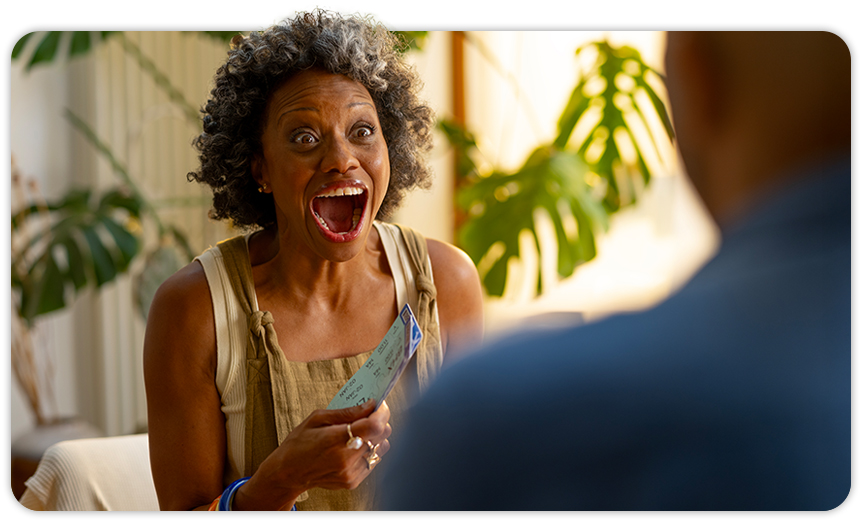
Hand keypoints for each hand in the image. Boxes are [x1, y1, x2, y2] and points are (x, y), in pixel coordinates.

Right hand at [233, 399, 391, 509]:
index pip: (375, 425)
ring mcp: (350, 473)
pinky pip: (373, 461)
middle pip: (382, 435)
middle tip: (368, 415)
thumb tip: (369, 405)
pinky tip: (353, 447)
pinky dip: (368, 451)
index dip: (381, 412)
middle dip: (379, 422)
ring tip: (359, 433)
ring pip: (382, 448)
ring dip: (375, 437)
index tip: (378, 405)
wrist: (288, 473)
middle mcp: (346, 459)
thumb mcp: (317, 418)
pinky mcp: (352, 482)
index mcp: (335, 440)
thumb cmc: (299, 443)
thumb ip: (346, 412)